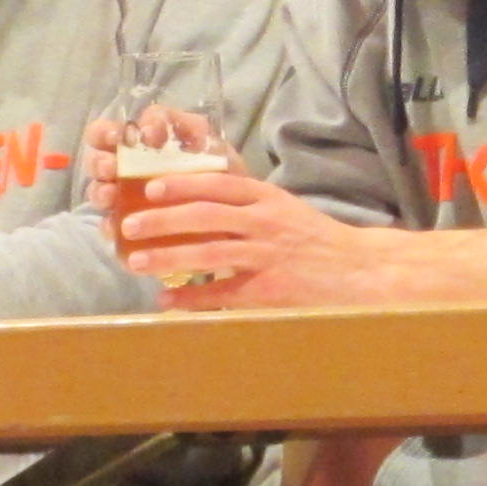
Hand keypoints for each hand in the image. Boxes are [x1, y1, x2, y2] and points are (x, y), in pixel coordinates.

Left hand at [115, 170, 418, 307]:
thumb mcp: (285, 211)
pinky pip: (223, 293)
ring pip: (208, 252)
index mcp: (268, 198)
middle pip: (205, 215)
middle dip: (162, 219)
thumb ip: (247, 207)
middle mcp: (265, 222)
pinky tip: (167, 303)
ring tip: (136, 261)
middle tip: (128, 225)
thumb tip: (197, 206)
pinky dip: (192, 299)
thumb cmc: (317, 241)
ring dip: (167, 256)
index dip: (182, 182)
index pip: (220, 182)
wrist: (359, 272)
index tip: (150, 186)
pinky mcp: (270, 289)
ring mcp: (268, 256)